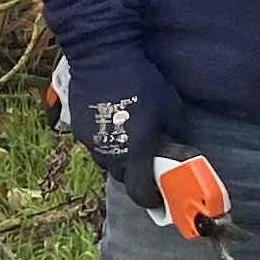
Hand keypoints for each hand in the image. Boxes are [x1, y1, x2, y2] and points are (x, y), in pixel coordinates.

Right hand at [59, 62, 188, 201]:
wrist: (102, 59)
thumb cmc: (141, 82)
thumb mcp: (171, 108)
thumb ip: (177, 134)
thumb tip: (179, 148)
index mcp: (136, 153)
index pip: (140, 193)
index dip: (151, 200)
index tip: (158, 196)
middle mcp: (111, 154)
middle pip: (123, 180)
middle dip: (136, 178)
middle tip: (147, 164)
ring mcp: (92, 143)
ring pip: (107, 163)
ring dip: (119, 161)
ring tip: (129, 143)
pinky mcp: (80, 130)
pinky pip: (95, 146)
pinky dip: (106, 143)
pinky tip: (114, 127)